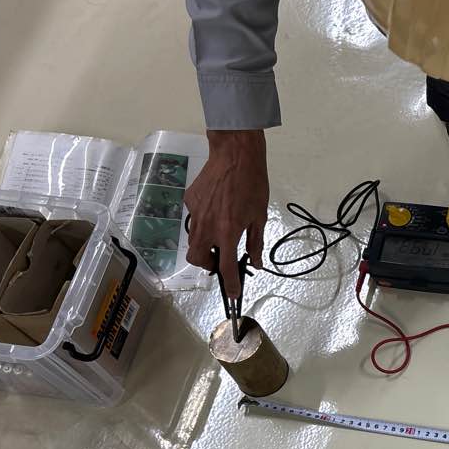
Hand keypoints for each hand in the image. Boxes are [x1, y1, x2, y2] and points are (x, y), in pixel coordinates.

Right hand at [184, 130, 268, 297]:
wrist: (235, 154)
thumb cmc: (253, 184)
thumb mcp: (260, 216)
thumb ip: (256, 242)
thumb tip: (256, 262)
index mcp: (228, 232)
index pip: (226, 267)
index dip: (230, 284)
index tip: (232, 293)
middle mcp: (207, 226)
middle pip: (197, 258)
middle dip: (207, 265)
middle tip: (221, 260)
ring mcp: (195, 213)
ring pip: (193, 240)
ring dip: (204, 245)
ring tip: (220, 235)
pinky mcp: (189, 201)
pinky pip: (194, 219)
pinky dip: (203, 222)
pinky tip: (216, 211)